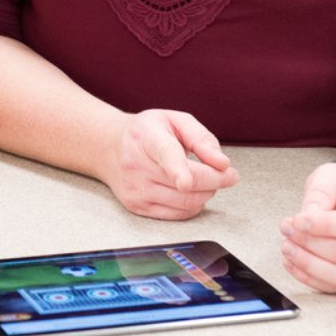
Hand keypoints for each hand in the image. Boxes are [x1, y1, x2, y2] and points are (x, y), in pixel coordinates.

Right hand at [100, 109, 238, 219]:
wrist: (108, 148)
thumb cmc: (147, 133)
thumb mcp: (174, 120)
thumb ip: (201, 137)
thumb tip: (222, 164)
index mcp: (146, 137)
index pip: (165, 154)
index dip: (177, 169)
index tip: (185, 181)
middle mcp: (137, 165)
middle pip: (188, 184)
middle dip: (216, 180)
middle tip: (227, 173)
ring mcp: (135, 189)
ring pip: (187, 202)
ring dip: (207, 193)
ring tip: (202, 178)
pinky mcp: (137, 207)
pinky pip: (179, 214)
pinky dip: (193, 204)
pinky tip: (188, 190)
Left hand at [279, 162, 335, 292]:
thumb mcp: (334, 174)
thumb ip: (321, 192)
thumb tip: (305, 218)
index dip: (324, 226)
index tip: (297, 220)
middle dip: (311, 244)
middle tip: (286, 229)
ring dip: (309, 265)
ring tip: (286, 247)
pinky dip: (310, 278)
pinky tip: (290, 262)